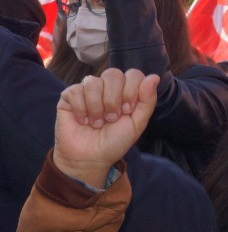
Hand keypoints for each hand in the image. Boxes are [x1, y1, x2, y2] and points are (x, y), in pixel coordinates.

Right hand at [53, 69, 157, 186]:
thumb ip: (147, 101)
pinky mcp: (69, 97)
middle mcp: (107, 87)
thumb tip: (154, 77)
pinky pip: (75, 90)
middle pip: (113, 74)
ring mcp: (87, 90)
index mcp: (126, 90)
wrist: (90, 158)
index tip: (127, 111)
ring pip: (93, 82)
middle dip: (113, 99)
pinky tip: (83, 121)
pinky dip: (81, 109)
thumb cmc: (115, 141)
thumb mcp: (137, 123)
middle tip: (112, 119)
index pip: (133, 74)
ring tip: (97, 123)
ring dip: (97, 107)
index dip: (131, 91)